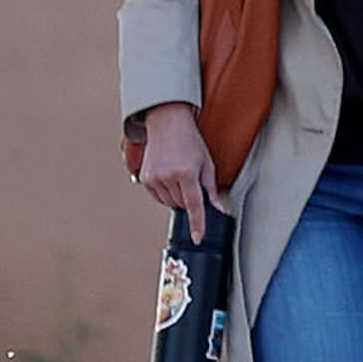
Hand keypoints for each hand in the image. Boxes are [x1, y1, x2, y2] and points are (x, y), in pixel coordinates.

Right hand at [134, 102, 217, 233]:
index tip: (198, 238)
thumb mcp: (207, 164)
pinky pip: (158, 198)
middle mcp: (168, 177)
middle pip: (182, 205)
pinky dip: (166, 193)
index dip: (197, 224)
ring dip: (177, 197)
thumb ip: (211, 189)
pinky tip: (169, 177)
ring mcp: (154, 178)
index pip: (194, 206)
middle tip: (191, 180)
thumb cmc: (190, 142)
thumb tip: (217, 209)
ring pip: (170, 203)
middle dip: (189, 199)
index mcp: (187, 173)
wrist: (167, 124)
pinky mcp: (145, 178)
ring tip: (180, 176)